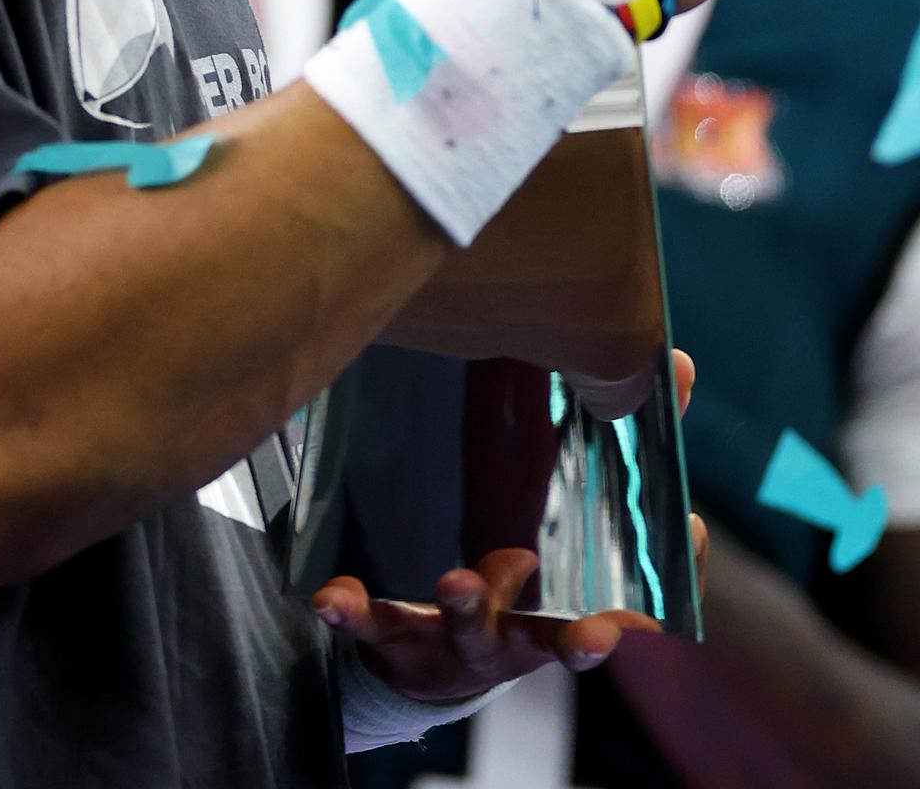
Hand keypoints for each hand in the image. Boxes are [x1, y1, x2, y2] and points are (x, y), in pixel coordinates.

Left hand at [314, 351, 706, 704]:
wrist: (439, 650)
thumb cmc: (525, 566)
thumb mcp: (574, 512)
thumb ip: (625, 441)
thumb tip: (679, 361)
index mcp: (571, 606)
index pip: (620, 617)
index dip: (637, 617)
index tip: (644, 619)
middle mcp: (522, 632)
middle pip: (548, 640)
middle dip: (568, 639)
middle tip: (586, 634)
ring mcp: (460, 637)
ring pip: (469, 630)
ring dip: (469, 605)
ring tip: (455, 581)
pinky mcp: (400, 636)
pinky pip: (375, 626)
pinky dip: (355, 613)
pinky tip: (331, 596)